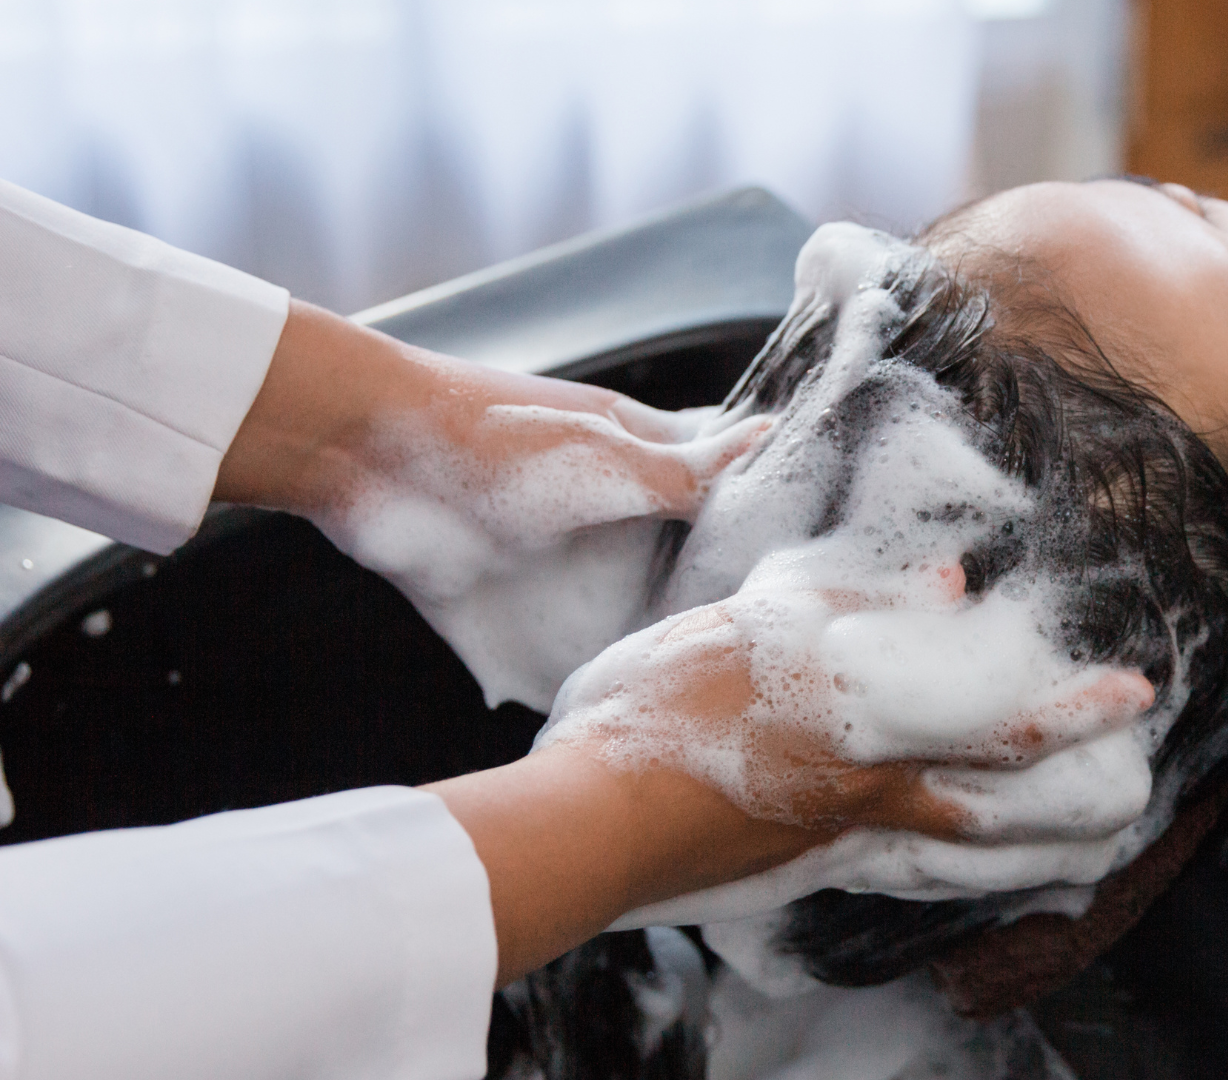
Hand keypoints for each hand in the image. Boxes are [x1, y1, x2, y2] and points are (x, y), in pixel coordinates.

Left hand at [218, 302, 767, 709]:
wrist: (366, 455)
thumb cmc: (496, 435)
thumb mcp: (608, 457)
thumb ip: (689, 472)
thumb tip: (776, 436)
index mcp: (637, 467)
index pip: (715, 505)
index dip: (752, 542)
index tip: (793, 588)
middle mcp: (601, 522)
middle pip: (670, 580)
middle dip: (701, 618)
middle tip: (753, 673)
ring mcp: (551, 569)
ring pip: (612, 627)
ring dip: (636, 662)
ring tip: (691, 713)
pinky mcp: (498, 612)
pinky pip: (542, 663)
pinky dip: (563, 690)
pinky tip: (601, 725)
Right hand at [532, 563, 1160, 925]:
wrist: (588, 827)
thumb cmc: (656, 712)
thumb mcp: (752, 625)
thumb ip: (855, 603)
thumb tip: (949, 583)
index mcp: (865, 721)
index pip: (999, 718)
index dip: (1076, 708)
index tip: (1137, 693)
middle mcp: (875, 795)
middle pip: (1010, 811)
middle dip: (1083, 802)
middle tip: (1135, 794)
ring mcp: (848, 848)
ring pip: (976, 861)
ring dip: (1046, 855)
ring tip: (1092, 849)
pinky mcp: (813, 879)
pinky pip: (916, 880)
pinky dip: (971, 878)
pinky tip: (979, 872)